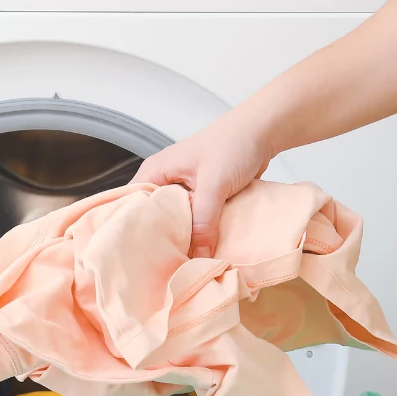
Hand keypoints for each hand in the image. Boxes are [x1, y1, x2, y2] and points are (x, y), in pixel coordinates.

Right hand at [131, 113, 271, 258]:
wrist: (263, 132)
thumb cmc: (233, 143)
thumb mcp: (214, 185)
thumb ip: (204, 222)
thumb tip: (198, 258)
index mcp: (155, 172)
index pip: (133, 206)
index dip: (136, 231)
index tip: (142, 256)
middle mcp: (165, 181)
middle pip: (155, 218)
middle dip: (162, 240)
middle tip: (166, 264)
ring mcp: (184, 190)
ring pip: (177, 221)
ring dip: (184, 238)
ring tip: (183, 261)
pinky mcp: (202, 197)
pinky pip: (195, 220)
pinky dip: (200, 233)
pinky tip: (203, 249)